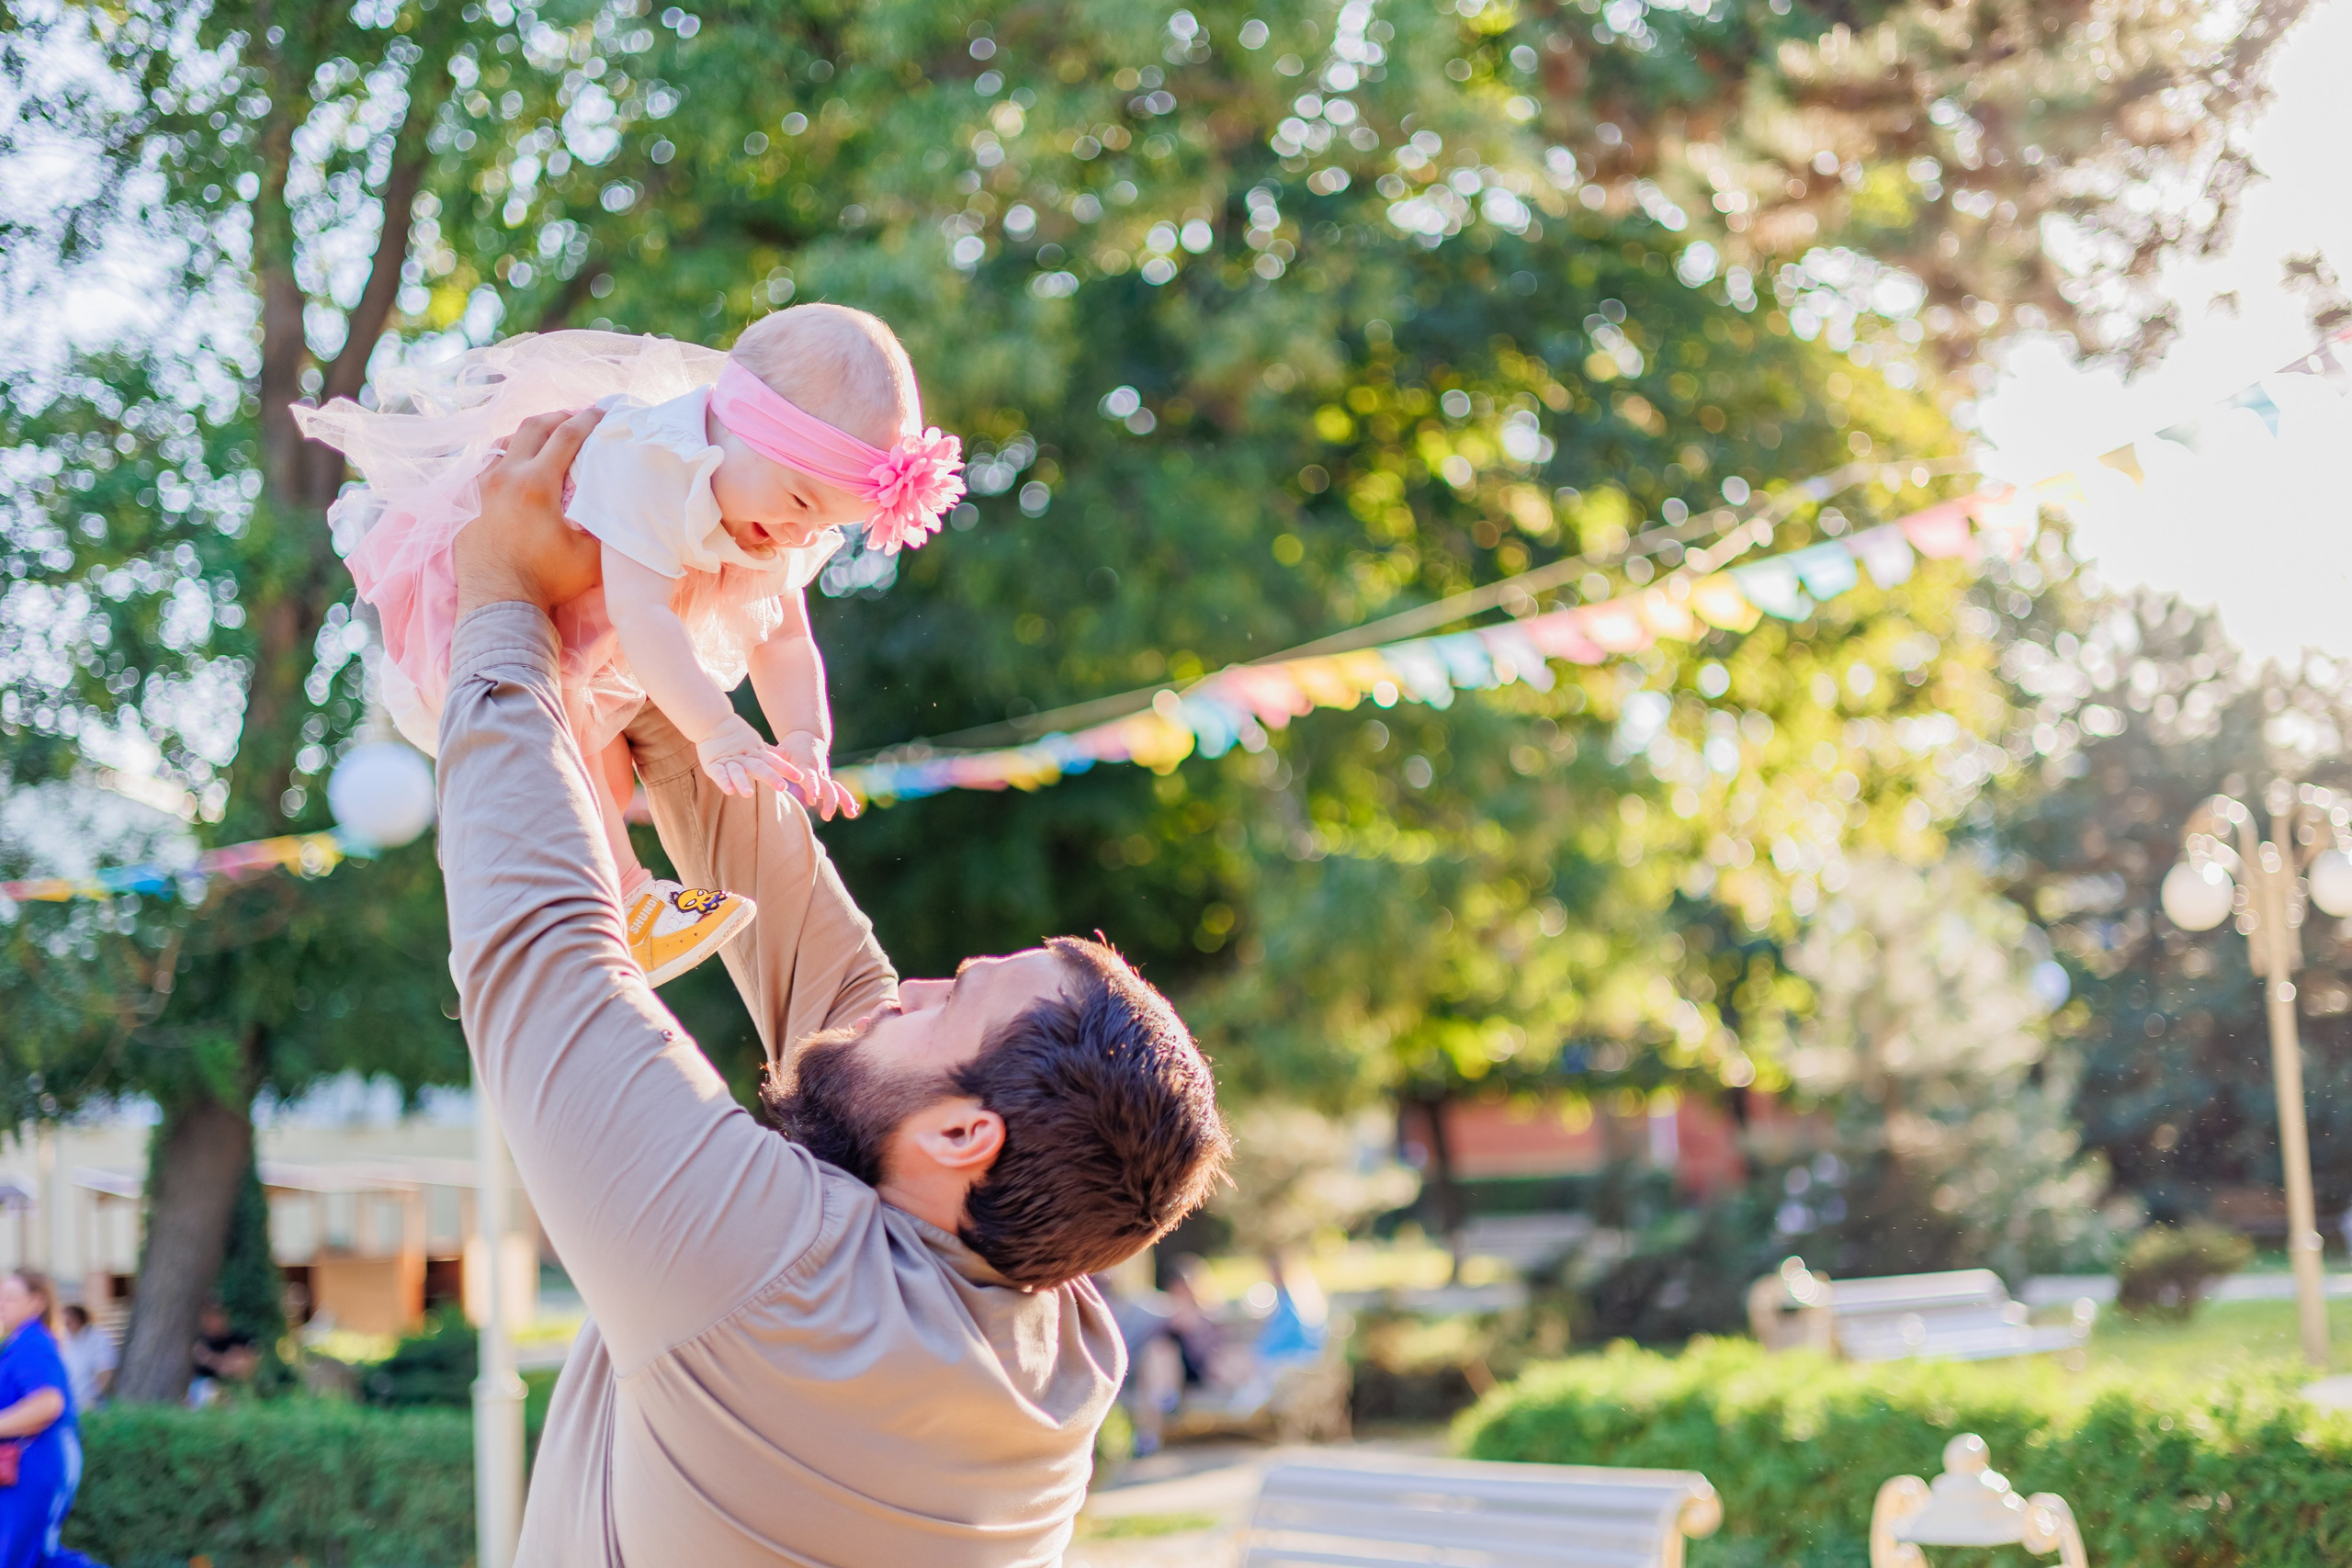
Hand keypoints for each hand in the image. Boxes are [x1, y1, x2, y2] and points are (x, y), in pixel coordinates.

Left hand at [454, 407, 606, 615]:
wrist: (497, 602)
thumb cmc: (546, 581)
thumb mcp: (590, 557)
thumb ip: (606, 527)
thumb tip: (620, 507)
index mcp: (537, 483)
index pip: (567, 435)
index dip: (589, 419)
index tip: (604, 411)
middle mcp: (505, 476)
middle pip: (533, 427)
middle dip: (559, 417)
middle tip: (577, 419)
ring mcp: (481, 486)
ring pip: (505, 442)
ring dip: (530, 435)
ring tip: (547, 440)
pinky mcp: (468, 500)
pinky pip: (488, 464)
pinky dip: (508, 456)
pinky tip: (517, 467)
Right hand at [694, 713, 797, 797]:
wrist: (713, 722)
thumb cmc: (736, 737)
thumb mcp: (754, 745)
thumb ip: (769, 751)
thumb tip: (786, 752)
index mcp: (756, 754)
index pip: (774, 762)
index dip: (786, 768)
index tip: (800, 777)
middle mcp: (745, 758)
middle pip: (759, 767)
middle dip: (771, 777)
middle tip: (782, 787)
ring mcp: (729, 761)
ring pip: (738, 772)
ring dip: (743, 782)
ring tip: (748, 795)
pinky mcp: (713, 764)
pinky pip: (719, 774)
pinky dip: (723, 781)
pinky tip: (729, 791)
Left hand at [779, 729, 860, 820]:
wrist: (807, 737)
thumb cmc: (791, 747)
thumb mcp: (781, 750)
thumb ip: (774, 754)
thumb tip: (765, 750)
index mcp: (806, 766)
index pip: (810, 778)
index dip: (813, 788)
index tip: (813, 800)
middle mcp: (818, 772)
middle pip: (828, 787)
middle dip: (830, 801)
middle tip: (827, 816)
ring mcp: (824, 776)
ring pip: (837, 789)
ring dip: (844, 801)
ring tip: (851, 814)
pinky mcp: (827, 780)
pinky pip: (839, 790)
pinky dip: (847, 800)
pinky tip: (853, 812)